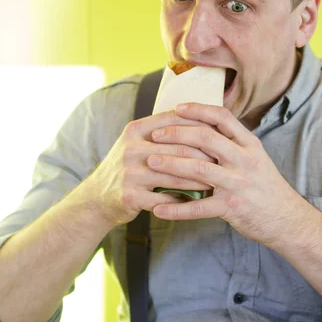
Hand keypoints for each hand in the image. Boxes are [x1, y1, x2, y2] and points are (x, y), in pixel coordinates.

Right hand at [80, 110, 215, 226]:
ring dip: (200, 180)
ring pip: (176, 174)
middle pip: (178, 148)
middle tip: (225, 160)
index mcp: (135, 130)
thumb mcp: (137, 141)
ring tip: (218, 181)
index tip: (220, 133)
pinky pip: (166, 198)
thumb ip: (163, 131)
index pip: (174, 120)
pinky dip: (185, 200)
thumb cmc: (128, 166)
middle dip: (205, 155)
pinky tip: (200, 202)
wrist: (97, 198)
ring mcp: (129, 172)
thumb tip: (204, 119)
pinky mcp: (130, 196)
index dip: (200, 125)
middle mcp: (131, 148)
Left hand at [149, 103, 307, 247]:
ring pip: (199, 169)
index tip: (177, 108)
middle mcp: (244, 160)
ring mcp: (238, 183)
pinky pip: (199, 208)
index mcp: (249, 144)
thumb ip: (232, 144)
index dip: (198, 109)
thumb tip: (202, 128)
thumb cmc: (265, 186)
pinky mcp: (232, 207)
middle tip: (154, 134)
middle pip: (206, 138)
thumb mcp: (255, 158)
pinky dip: (176, 209)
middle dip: (176, 134)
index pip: (222, 117)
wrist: (288, 220)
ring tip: (151, 162)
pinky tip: (158, 208)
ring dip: (171, 164)